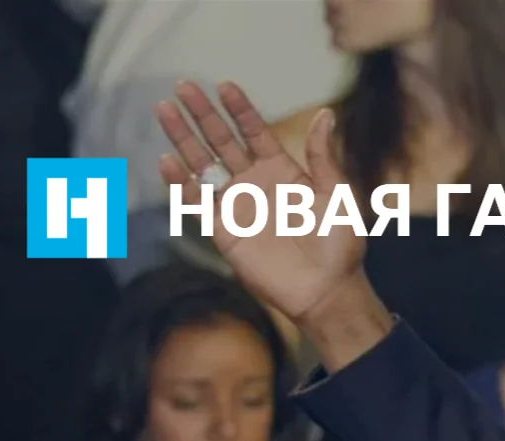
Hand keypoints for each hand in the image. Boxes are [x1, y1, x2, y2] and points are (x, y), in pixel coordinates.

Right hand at [153, 82, 364, 328]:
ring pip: (202, 164)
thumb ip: (324, 157)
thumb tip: (326, 113)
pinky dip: (180, 183)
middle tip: (183, 86)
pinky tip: (167, 161)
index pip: (254, 132)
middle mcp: (254, 182)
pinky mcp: (223, 230)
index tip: (225, 86)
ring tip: (165, 109)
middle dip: (203, 114)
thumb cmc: (340, 244)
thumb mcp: (338, 195)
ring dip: (183, 138)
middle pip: (222, 141)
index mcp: (282, 170)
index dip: (240, 109)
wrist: (328, 290)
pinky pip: (196, 202)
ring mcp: (236, 204)